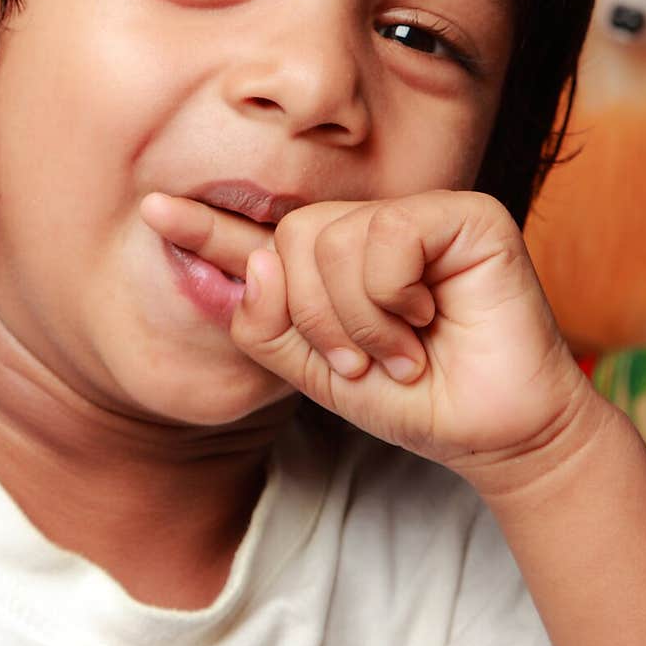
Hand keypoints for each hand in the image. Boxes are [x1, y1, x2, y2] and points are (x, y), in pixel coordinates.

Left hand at [140, 190, 591, 482]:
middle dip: (316, 319)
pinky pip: (384, 237)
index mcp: (333, 263)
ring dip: (358, 319)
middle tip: (365, 360)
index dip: (208, 229)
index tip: (153, 212)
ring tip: (401, 348)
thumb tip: (251, 264)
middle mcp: (371, 227)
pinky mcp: (464, 213)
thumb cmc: (414, 399)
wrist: (493, 432)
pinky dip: (391, 297)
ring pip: (331, 240)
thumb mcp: (318, 373)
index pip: (262, 241)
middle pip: (291, 240)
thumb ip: (269, 325)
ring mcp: (417, 214)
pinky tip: (428, 317)